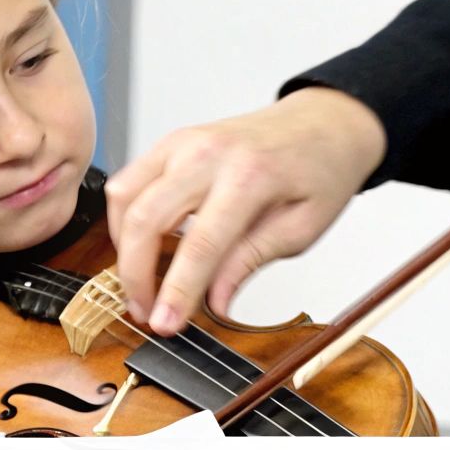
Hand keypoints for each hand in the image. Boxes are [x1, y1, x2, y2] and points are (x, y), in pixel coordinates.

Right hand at [105, 87, 386, 333]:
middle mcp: (209, 153)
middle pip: (146, 218)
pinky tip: (146, 245)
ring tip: (144, 283)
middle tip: (148, 312)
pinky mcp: (172, 142)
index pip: (200, 244)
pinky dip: (127, 218)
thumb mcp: (302, 227)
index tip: (165, 326)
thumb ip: (250, 261)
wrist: (325, 123)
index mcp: (250, 176)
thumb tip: (214, 302)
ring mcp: (184, 142)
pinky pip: (129, 181)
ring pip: (124, 197)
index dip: (177, 291)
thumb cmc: (320, 170)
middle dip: (135, 275)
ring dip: (124, 247)